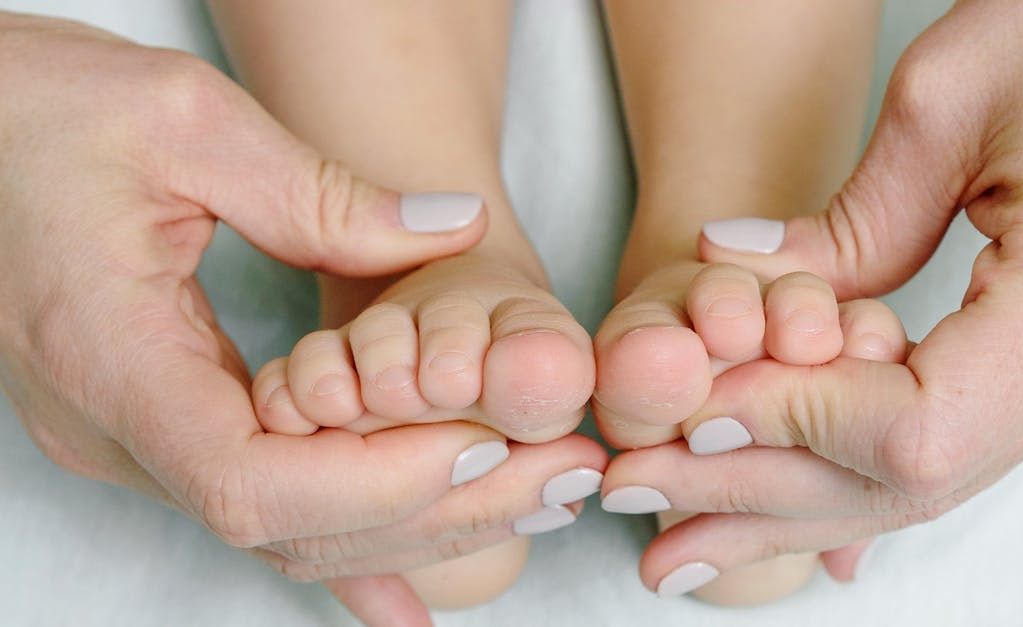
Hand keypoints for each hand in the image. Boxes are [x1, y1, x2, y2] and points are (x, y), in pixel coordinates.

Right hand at [0, 13, 604, 625]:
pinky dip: (346, 540)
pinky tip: (412, 591)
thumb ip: (320, 193)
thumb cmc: (38, 108)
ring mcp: (130, 437)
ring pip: (286, 526)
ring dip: (415, 521)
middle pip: (290, 523)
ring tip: (534, 493)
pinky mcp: (153, 423)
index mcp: (109, 359)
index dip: (379, 482)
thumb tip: (453, 227)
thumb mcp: (182, 121)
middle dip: (436, 512)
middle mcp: (115, 427)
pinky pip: (263, 503)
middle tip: (561, 477)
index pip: (254, 482)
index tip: (484, 445)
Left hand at [605, 0, 1022, 591]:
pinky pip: (969, 438)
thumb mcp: (942, 101)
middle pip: (915, 480)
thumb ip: (842, 227)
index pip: (912, 432)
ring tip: (685, 531)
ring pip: (939, 477)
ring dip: (801, 501)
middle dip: (764, 493)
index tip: (690, 411)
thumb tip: (730, 285)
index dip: (787, 428)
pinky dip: (865, 460)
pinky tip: (788, 490)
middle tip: (644, 496)